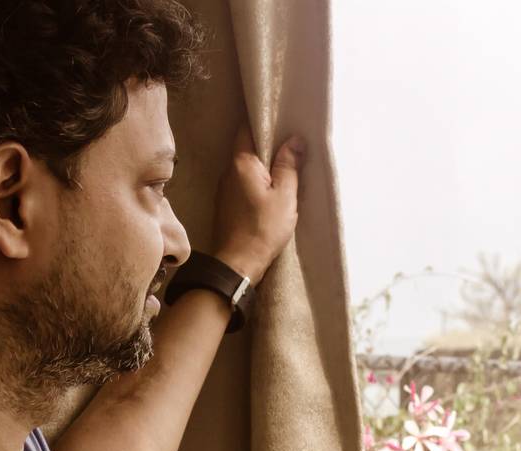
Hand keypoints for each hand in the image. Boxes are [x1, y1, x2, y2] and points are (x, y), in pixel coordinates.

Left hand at [212, 124, 305, 282]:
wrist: (238, 263)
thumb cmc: (263, 229)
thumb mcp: (285, 196)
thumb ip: (289, 166)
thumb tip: (295, 139)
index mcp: (242, 163)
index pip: (247, 128)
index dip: (261, 119)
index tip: (278, 117)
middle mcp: (228, 171)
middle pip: (247, 147)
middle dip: (266, 143)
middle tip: (288, 141)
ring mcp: (225, 188)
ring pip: (245, 166)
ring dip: (262, 163)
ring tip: (283, 165)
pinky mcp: (227, 203)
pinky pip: (242, 181)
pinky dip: (256, 179)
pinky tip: (270, 187)